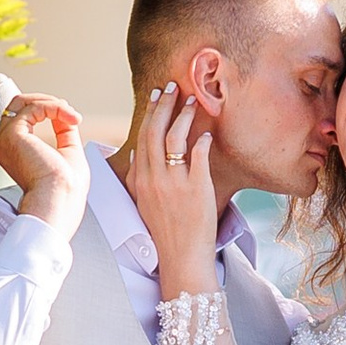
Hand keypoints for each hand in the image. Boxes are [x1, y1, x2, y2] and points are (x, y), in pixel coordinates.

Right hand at [0, 94, 87, 240]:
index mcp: (14, 150)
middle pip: (20, 106)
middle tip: (71, 115)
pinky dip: (55, 108)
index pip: (23, 117)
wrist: (60, 201)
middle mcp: (4, 143)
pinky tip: (71, 119)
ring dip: (52, 104)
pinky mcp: (13, 133)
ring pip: (24, 103)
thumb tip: (64, 113)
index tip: (72, 120)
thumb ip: (63, 131)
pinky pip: (34, 107)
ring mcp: (5, 137)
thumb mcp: (68, 152)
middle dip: (48, 104)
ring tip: (72, 117)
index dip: (48, 111)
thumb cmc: (66, 189)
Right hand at [128, 81, 220, 298]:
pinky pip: (198, 156)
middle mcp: (154, 179)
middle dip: (164, 105)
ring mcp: (174, 183)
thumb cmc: (165, 231)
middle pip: (156, 131)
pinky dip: (202, 140)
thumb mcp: (143, 203)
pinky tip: (207, 132)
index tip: (156, 96)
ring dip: (183, 115)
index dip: (150, 113)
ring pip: (175, 138)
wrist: (181, 258)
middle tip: (172, 86)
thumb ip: (139, 178)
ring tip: (193, 99)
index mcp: (140, 180)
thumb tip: (138, 152)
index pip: (142, 137)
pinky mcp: (196, 189)